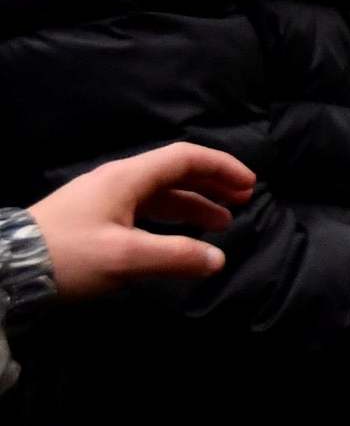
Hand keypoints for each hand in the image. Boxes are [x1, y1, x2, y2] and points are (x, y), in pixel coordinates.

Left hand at [28, 144, 256, 300]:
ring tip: (221, 222)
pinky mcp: (94, 219)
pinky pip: (144, 210)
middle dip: (212, 184)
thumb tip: (218, 259)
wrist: (6, 268)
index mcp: (127, 179)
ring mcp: (104, 200)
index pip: (184, 157)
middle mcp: (118, 182)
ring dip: (194, 204)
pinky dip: (171, 218)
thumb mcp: (126, 258)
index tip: (250, 184)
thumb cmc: (68, 256)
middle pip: (175, 172)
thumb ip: (177, 255)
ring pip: (160, 193)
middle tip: (244, 200)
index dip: (221, 166)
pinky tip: (180, 236)